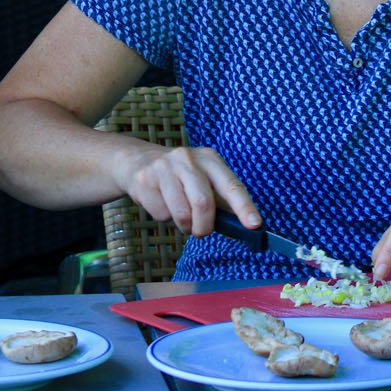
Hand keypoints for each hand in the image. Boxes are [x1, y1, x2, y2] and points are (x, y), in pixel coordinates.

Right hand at [113, 143, 260, 236]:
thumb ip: (222, 201)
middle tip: (200, 231)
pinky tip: (160, 203)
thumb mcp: (202, 179)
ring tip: (179, 215)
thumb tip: (244, 228)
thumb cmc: (178, 176)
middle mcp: (187, 158)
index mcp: (208, 159)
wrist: (136, 160)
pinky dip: (164, 218)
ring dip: (183, 225)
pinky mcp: (144, 180)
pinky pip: (161, 214)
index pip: (231, 184)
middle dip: (204, 226)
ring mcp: (163, 167)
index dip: (244, 206)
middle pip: (203, 203)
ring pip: (181, 213)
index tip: (254, 225)